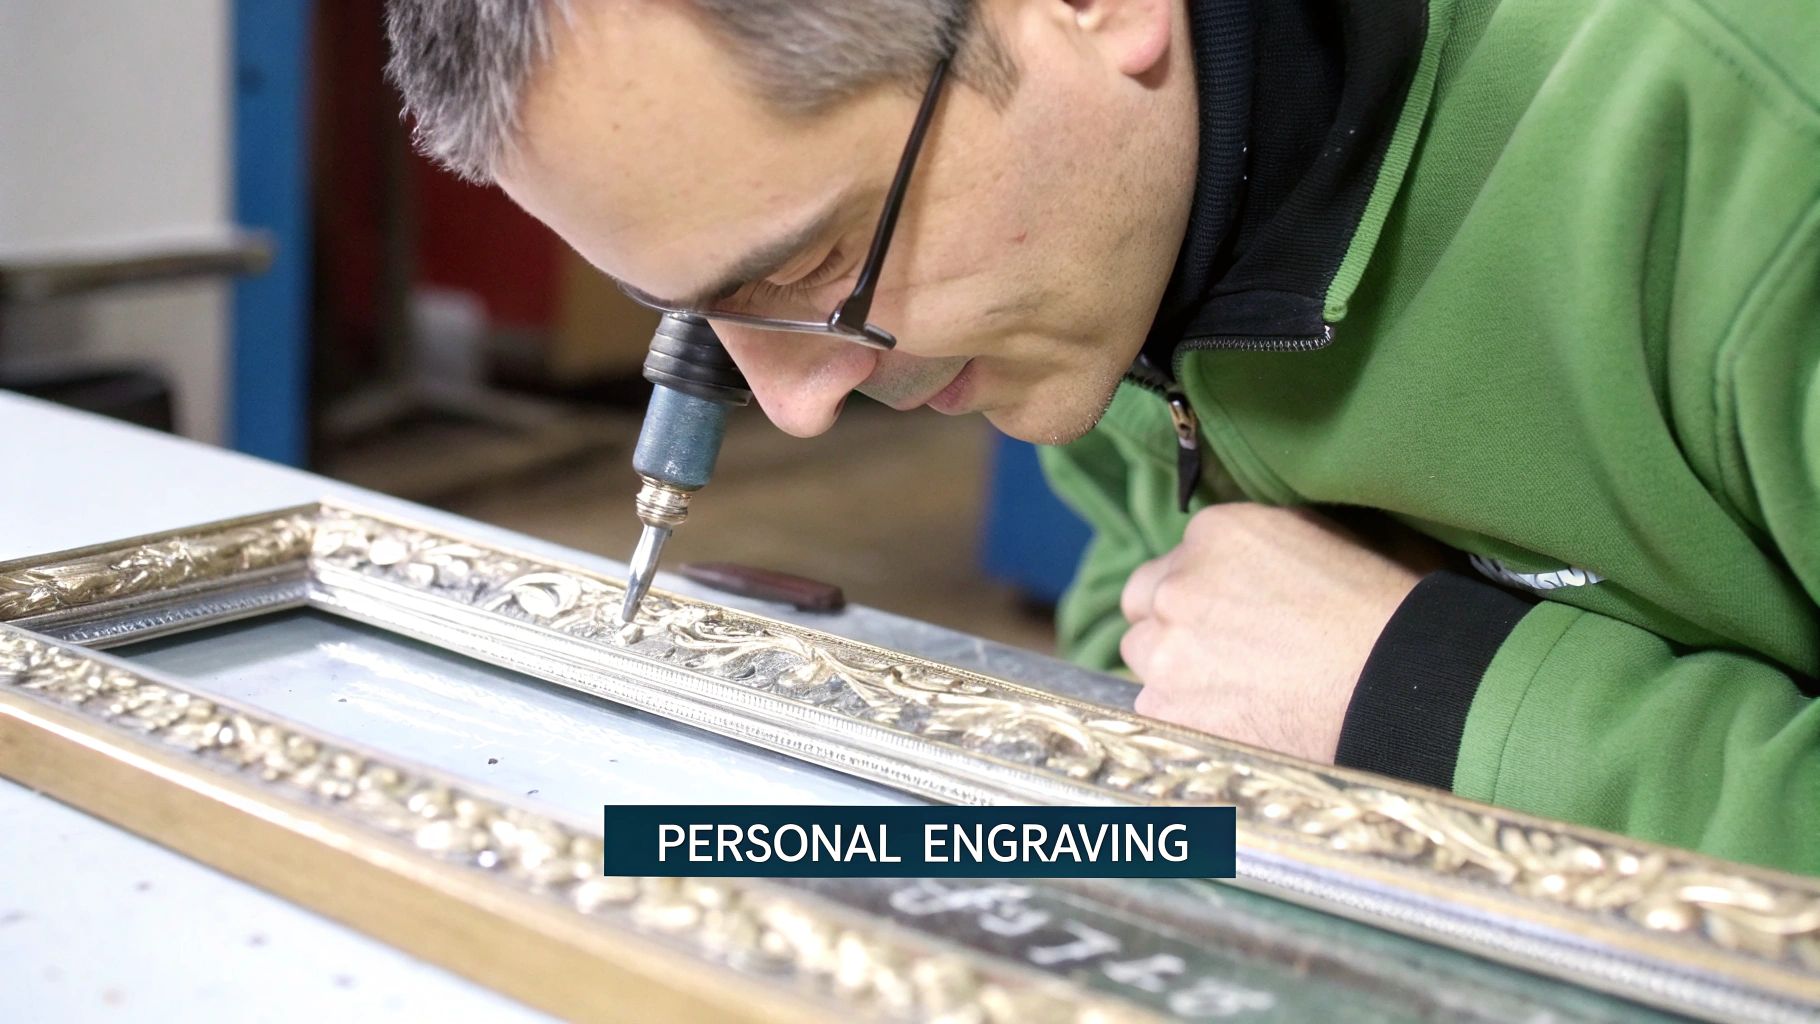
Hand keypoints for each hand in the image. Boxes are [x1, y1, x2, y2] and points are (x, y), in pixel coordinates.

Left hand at [1119, 504, 1424, 763]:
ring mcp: (1166, 650)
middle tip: (1224, 649)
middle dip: (1176, 623)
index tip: (1233, 611)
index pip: (1178, 560)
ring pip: (1145, 657)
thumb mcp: (1331, 537)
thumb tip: (1262, 555)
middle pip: (1147, 604)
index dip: (1204, 588)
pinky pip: (1157, 711)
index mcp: (1216, 531)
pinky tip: (1236, 720)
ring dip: (1176, 669)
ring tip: (1235, 689)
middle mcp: (1176, 585)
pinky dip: (1188, 716)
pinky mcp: (1167, 709)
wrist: (1399, 683)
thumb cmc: (1385, 609)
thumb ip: (1271, 539)